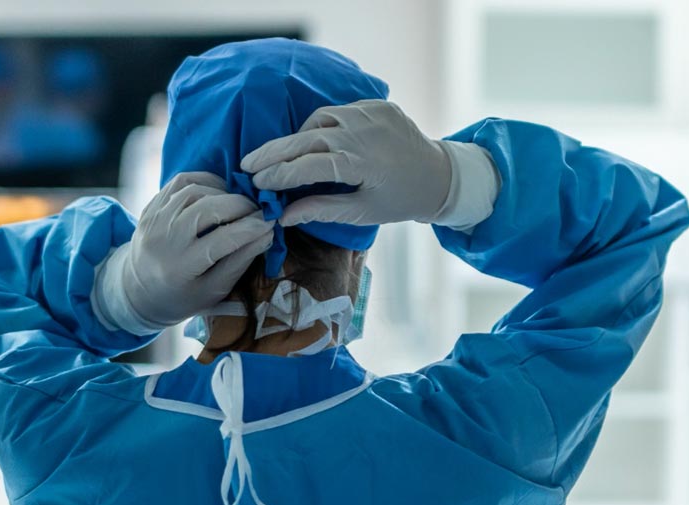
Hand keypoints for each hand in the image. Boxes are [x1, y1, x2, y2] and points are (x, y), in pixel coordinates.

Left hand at [93, 172, 273, 333]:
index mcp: (179, 269)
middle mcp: (162, 241)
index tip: (270, 223)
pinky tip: (219, 193)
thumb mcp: (214, 290)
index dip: (251, 228)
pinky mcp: (151, 207)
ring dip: (223, 192)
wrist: (138, 291)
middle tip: (258, 210)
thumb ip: (240, 262)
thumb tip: (267, 233)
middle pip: (207, 208)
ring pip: (194, 191)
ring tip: (239, 205)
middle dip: (240, 205)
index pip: (222, 240)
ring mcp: (153, 220)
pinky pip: (180, 182)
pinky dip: (205, 181)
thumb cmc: (182, 297)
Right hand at [241, 99, 453, 226]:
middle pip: (306, 138)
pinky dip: (320, 125)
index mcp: (360, 162)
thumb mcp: (362, 211)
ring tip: (276, 156)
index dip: (279, 173)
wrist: (441, 175)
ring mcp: (369, 113)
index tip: (256, 182)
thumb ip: (321, 210)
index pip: (307, 165)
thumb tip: (283, 217)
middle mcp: (362, 132)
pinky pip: (338, 111)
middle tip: (247, 164)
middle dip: (273, 152)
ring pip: (319, 120)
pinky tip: (309, 140)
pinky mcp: (375, 105)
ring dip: (296, 137)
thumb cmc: (401, 200)